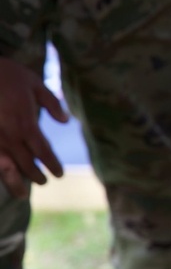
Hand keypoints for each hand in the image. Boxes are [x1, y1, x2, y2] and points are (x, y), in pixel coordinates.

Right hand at [0, 59, 69, 197]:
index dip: (53, 165)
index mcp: (26, 124)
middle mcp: (10, 137)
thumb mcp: (34, 82)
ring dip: (15, 183)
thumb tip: (65, 121)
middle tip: (43, 182)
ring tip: (23, 194)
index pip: (44, 152)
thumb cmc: (5, 74)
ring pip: (5, 169)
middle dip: (37, 176)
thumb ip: (52, 103)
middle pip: (27, 164)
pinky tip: (2, 176)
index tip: (59, 174)